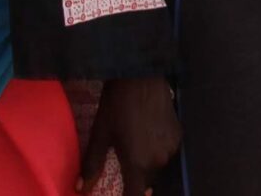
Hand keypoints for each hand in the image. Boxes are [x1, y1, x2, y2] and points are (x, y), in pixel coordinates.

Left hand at [82, 76, 179, 192]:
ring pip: (157, 167)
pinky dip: (156, 152)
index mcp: (138, 163)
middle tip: (122, 168)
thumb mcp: (100, 135)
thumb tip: (82, 189)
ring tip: (134, 151)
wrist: (142, 76)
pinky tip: (146, 138)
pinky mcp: (179, 134)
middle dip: (134, 181)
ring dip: (146, 166)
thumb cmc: (116, 106)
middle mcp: (160, 159)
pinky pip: (166, 152)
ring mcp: (172, 146)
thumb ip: (91, 166)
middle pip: (146, 182)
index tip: (120, 194)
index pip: (135, 195)